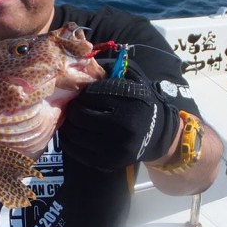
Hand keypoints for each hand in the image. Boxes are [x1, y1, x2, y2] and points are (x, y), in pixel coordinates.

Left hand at [61, 67, 179, 170]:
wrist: (158, 134)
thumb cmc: (141, 103)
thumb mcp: (133, 81)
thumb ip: (110, 72)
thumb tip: (82, 64)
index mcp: (129, 103)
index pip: (90, 95)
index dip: (82, 93)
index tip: (84, 93)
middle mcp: (123, 127)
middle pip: (79, 115)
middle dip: (73, 109)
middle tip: (74, 106)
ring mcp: (115, 148)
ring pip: (75, 135)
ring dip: (69, 125)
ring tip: (72, 120)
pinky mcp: (109, 163)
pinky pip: (78, 152)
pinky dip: (70, 142)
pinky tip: (72, 134)